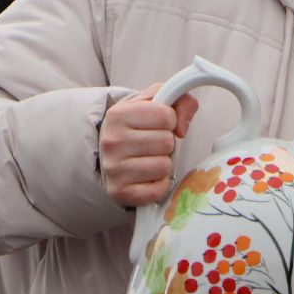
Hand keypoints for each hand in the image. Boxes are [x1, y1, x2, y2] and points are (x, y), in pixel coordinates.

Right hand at [100, 83, 198, 206]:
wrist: (112, 153)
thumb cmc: (139, 125)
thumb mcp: (157, 102)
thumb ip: (181, 100)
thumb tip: (182, 130)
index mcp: (118, 114)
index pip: (167, 116)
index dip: (169, 120)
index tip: (157, 125)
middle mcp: (111, 141)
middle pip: (166, 142)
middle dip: (166, 143)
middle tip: (153, 144)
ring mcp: (113, 169)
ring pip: (164, 165)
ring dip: (163, 163)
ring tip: (149, 158)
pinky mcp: (119, 192)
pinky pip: (157, 189)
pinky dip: (158, 184)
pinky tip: (147, 176)